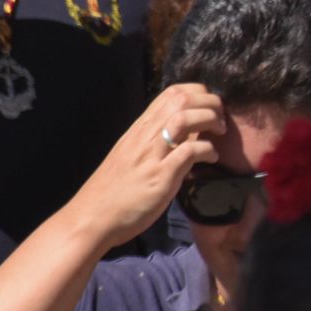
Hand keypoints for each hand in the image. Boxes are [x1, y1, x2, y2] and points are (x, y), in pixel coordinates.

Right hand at [65, 84, 223, 251]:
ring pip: (184, 118)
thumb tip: (189, 132)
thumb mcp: (134, 156)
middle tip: (220, 119)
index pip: (171, 93)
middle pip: (181, 99)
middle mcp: (144, 137)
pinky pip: (188, 151)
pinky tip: (212, 158)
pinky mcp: (160, 177)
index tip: (209, 107)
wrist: (90, 218)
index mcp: (139, 130)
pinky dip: (207, 150)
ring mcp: (151, 155)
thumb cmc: (114, 190)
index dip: (197, 93)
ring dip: (209, 119)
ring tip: (219, 132)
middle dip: (209, 102)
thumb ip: (158, 142)